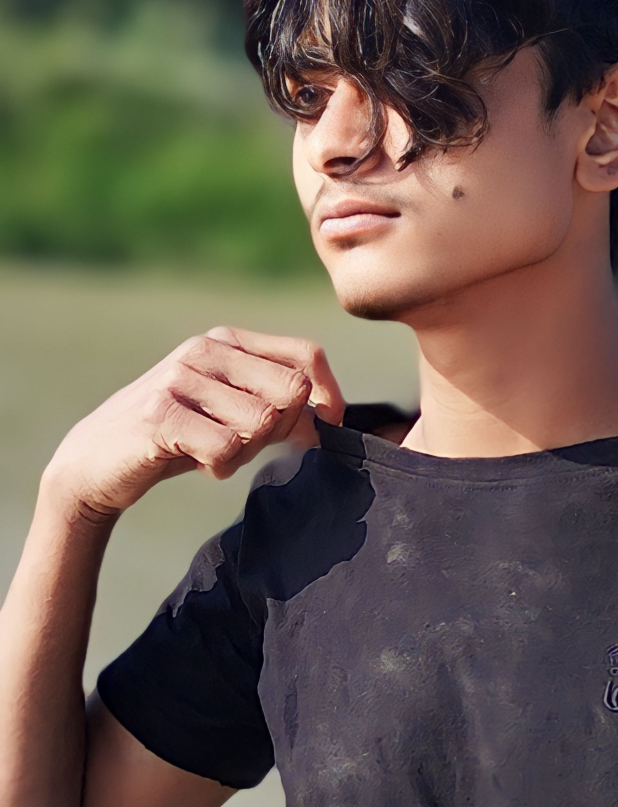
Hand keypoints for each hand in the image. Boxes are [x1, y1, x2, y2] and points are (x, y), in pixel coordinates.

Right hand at [42, 326, 345, 521]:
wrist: (97, 462)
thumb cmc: (181, 437)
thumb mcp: (235, 412)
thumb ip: (282, 408)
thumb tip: (332, 419)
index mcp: (230, 341)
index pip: (307, 355)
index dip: (329, 394)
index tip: (328, 427)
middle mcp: (207, 348)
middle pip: (292, 390)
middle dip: (282, 430)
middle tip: (247, 444)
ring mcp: (180, 377)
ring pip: (262, 422)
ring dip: (246, 452)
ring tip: (215, 452)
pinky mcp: (159, 413)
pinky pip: (226, 447)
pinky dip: (221, 465)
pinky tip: (196, 460)